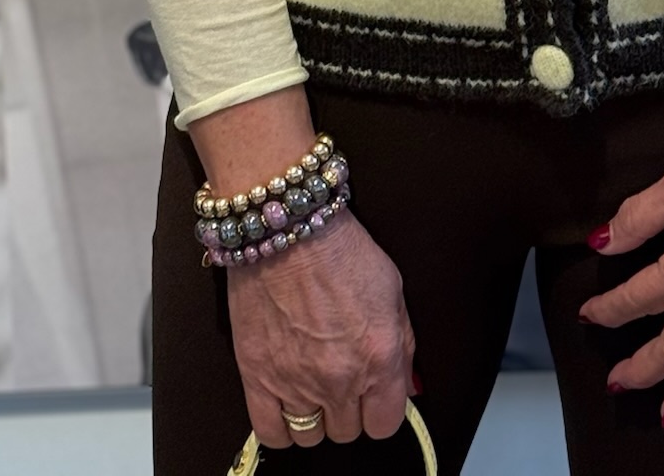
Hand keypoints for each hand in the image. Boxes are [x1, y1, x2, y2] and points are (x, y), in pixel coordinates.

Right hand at [226, 212, 416, 450]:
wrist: (289, 227)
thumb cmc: (341, 248)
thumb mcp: (393, 290)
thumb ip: (403, 346)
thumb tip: (406, 386)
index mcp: (379, 358)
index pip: (386, 424)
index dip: (381, 409)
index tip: (374, 395)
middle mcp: (340, 379)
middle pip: (347, 431)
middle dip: (348, 408)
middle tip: (341, 376)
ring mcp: (296, 382)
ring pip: (311, 435)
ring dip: (314, 416)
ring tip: (312, 385)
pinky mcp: (257, 377)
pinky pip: (270, 432)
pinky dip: (279, 425)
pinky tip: (285, 403)